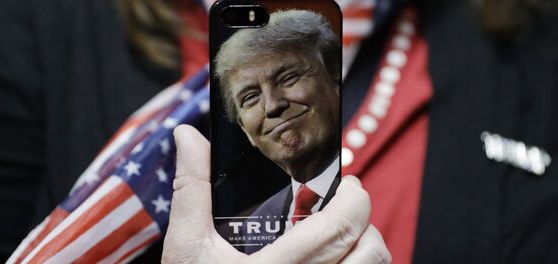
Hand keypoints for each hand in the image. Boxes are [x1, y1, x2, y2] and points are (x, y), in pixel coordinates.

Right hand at [162, 125, 390, 263]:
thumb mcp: (188, 247)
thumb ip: (193, 190)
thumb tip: (188, 135)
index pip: (339, 229)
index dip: (354, 200)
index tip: (347, 184)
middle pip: (369, 253)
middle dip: (365, 219)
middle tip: (348, 202)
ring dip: (368, 247)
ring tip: (346, 233)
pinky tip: (339, 260)